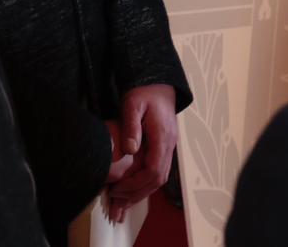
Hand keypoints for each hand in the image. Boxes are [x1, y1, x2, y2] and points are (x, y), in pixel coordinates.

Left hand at [104, 84, 177, 222]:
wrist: (159, 86)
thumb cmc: (144, 93)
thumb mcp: (132, 104)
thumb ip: (131, 126)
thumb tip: (130, 150)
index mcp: (162, 136)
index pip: (153, 169)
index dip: (135, 183)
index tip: (117, 188)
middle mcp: (170, 144)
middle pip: (158, 179)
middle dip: (137, 193)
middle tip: (117, 200)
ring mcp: (170, 147)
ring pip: (161, 178)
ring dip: (142, 192)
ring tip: (123, 201)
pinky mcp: (166, 148)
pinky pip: (160, 172)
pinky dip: (146, 184)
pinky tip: (133, 189)